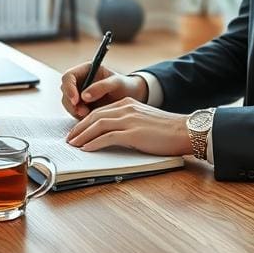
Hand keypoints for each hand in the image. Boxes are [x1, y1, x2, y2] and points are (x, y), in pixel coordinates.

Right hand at [59, 63, 147, 118]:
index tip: (76, 100)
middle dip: (72, 103)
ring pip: (68, 103)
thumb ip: (102, 86)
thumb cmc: (125, 86)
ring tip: (89, 115)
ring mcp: (79, 94)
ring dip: (75, 111)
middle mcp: (80, 81)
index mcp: (86, 70)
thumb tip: (84, 96)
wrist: (131, 97)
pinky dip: (79, 117)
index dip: (69, 88)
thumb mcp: (117, 83)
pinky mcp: (82, 106)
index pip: (68, 77)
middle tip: (84, 112)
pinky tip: (91, 118)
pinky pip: (74, 112)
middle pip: (65, 91)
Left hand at [66, 98, 191, 155]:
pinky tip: (87, 149)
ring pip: (98, 125)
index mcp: (128, 103)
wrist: (184, 130)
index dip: (85, 122)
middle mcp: (126, 108)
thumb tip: (111, 136)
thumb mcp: (143, 120)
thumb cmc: (166, 130)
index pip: (100, 111)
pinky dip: (94, 143)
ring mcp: (129, 119)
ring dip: (82, 135)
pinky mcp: (133, 132)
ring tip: (73, 145)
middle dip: (79, 128)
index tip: (77, 131)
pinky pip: (108, 136)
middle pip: (95, 116)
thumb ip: (128, 123)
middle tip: (69, 139)